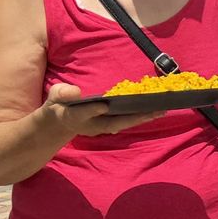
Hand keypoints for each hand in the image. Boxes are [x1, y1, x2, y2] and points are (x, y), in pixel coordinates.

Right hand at [43, 83, 162, 137]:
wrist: (61, 120)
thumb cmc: (59, 105)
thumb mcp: (55, 97)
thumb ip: (62, 94)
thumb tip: (75, 92)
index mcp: (75, 117)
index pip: (85, 114)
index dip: (93, 111)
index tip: (103, 106)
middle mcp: (94, 125)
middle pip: (115, 122)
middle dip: (134, 117)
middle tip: (153, 111)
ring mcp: (104, 126)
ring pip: (125, 122)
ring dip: (143, 117)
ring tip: (161, 110)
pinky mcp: (111, 123)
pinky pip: (128, 120)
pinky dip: (141, 115)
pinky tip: (155, 110)